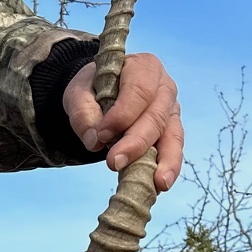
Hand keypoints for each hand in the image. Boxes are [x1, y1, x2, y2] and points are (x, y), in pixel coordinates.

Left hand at [63, 52, 182, 191]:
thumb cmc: (94, 87)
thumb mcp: (79, 91)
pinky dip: (168, 166)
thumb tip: (93, 141)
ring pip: (172, 135)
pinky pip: (173, 148)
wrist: (102, 89)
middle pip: (155, 117)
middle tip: (113, 163)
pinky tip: (161, 184)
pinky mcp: (171, 130)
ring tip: (158, 183)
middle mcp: (164, 87)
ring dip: (165, 160)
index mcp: (144, 67)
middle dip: (135, 142)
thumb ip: (83, 112)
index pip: (139, 91)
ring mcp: (171, 110)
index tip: (101, 135)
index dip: (122, 115)